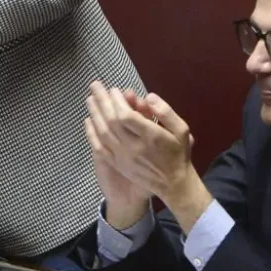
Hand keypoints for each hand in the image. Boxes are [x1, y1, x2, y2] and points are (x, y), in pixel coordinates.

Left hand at [85, 83, 204, 216]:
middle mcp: (134, 147)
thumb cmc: (178, 153)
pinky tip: (88, 121)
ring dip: (95, 114)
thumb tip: (148, 96)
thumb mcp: (182, 129)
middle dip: (102, 101)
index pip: (127, 116)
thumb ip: (165, 112)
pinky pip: (99, 148)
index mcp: (151, 137)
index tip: (114, 89)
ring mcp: (123, 157)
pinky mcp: (117, 165)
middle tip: (95, 85)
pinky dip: (91, 133)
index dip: (117, 101)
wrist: (174, 184)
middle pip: (112, 121)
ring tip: (90, 99)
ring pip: (103, 133)